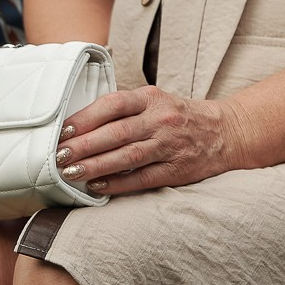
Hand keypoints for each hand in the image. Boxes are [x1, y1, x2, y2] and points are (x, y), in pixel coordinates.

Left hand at [53, 85, 248, 195]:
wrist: (225, 131)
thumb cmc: (179, 116)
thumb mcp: (155, 101)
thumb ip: (124, 110)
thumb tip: (80, 126)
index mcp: (151, 98)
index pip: (113, 104)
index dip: (86, 118)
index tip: (63, 131)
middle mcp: (161, 120)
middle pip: (117, 133)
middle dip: (84, 146)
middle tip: (59, 156)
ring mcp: (170, 145)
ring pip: (127, 157)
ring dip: (96, 166)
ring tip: (71, 173)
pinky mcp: (176, 169)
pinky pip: (143, 178)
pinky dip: (118, 183)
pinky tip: (98, 186)